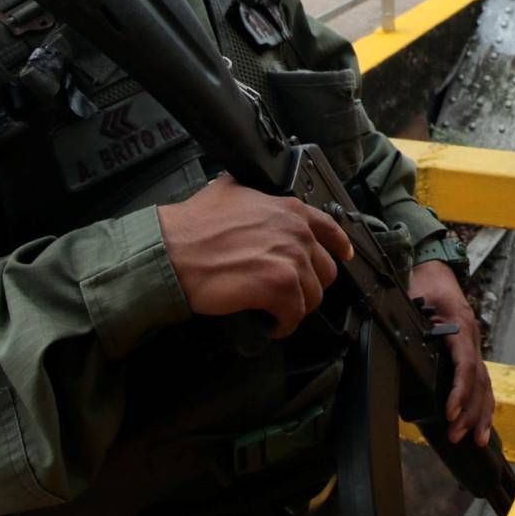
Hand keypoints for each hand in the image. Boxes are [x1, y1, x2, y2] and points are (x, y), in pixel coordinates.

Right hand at [156, 175, 353, 338]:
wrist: (171, 251)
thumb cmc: (192, 225)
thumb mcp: (228, 190)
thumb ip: (253, 193)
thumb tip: (254, 196)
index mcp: (289, 210)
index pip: (330, 229)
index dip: (338, 247)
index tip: (343, 257)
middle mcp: (296, 232)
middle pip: (324, 270)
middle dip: (307, 285)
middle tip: (286, 294)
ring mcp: (290, 259)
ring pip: (312, 296)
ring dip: (294, 308)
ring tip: (274, 311)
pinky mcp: (278, 286)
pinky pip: (294, 315)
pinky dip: (283, 325)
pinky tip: (270, 324)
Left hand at [410, 259, 493, 446]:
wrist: (436, 268)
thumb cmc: (424, 284)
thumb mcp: (413, 301)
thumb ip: (410, 326)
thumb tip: (397, 353)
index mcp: (460, 328)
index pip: (465, 365)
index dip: (459, 392)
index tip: (449, 413)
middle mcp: (472, 339)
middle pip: (479, 381)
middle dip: (470, 412)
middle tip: (456, 436)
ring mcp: (474, 345)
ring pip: (485, 384)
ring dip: (481, 414)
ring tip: (475, 440)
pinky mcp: (471, 351)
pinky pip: (482, 381)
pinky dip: (483, 404)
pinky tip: (480, 424)